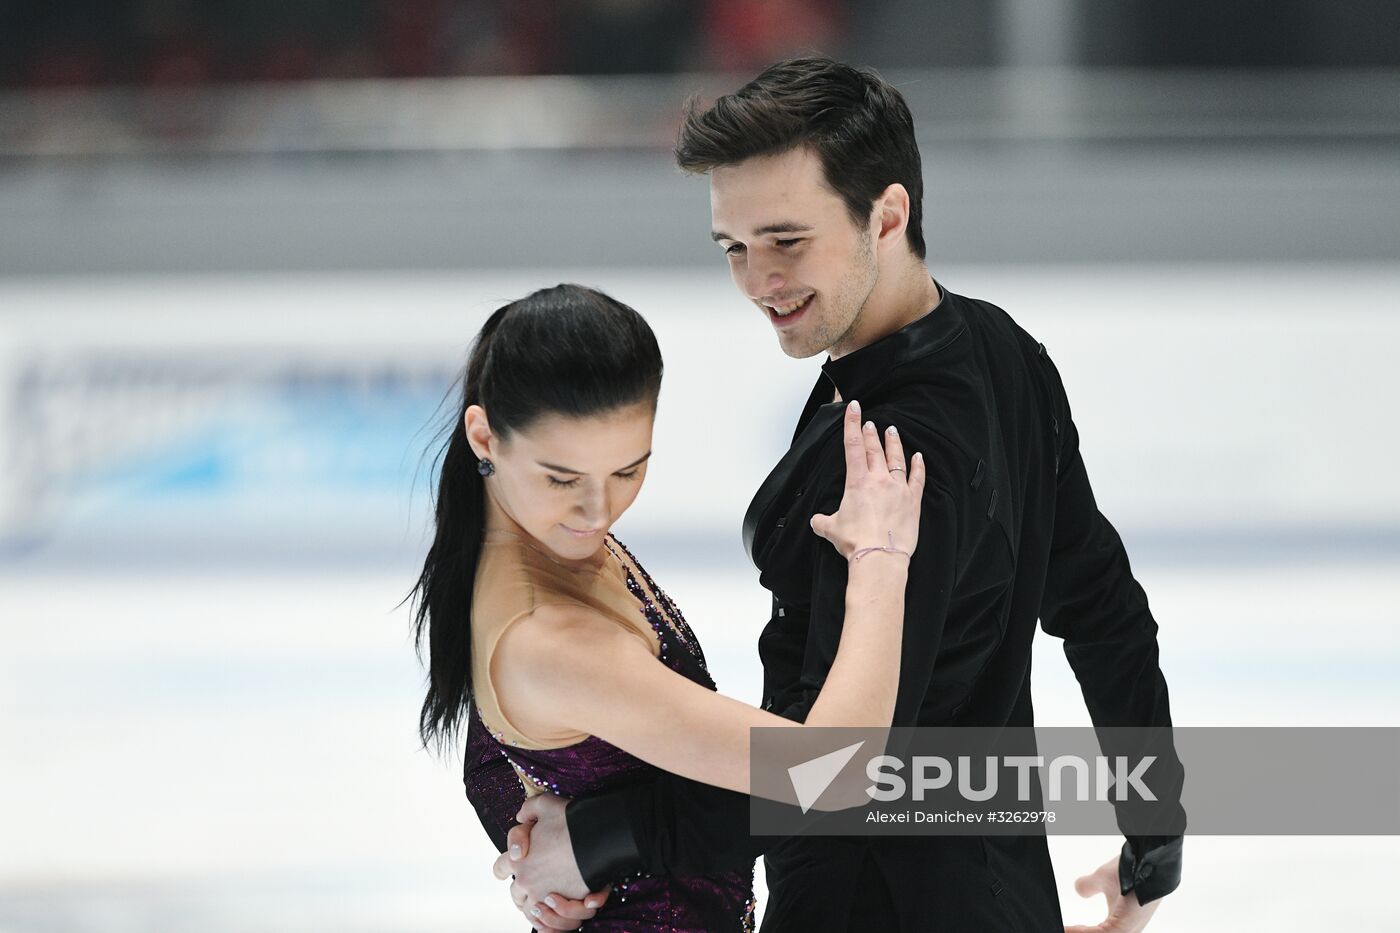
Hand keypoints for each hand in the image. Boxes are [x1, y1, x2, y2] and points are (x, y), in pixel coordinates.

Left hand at [491, 794, 611, 929]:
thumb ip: (529, 809)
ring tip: (545, 901)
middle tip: (531, 886)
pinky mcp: (564, 906)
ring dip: (536, 907)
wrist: (599, 837)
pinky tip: (557, 910)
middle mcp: (527, 881)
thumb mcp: (545, 804)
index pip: (500, 869)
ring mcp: (544, 896)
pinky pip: (550, 922)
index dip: (504, 869)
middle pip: (516, 894)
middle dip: (521, 891)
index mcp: (518, 859)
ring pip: (531, 911)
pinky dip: (551, 920)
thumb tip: (520, 816)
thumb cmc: (573, 821)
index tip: (509, 870)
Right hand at [810, 399, 925, 560]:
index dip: (852, 424)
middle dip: (871, 432)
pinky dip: (918, 466)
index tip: (853, 408)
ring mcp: (898, 489)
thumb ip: (823, 521)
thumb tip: (816, 521)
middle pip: (874, 449)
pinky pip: (917, 478)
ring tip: (892, 431)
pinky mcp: (912, 501)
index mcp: (857, 482)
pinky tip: (918, 457)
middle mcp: (878, 480)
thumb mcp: (830, 529)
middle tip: (870, 421)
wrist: (879, 556)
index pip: (853, 446)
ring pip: (896, 459)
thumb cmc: (856, 542)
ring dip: (893, 444)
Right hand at [1064, 855, 1162, 932]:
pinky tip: (1067, 928)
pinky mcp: (1124, 928)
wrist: (1144, 861)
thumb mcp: (1101, 879)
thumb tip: (1079, 890)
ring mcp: (1125, 932)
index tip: (1061, 926)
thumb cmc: (1129, 871)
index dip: (1076, 931)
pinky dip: (1080, 932)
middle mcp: (1125, 932)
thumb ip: (1089, 886)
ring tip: (1060, 929)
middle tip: (1059, 928)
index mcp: (1121, 926)